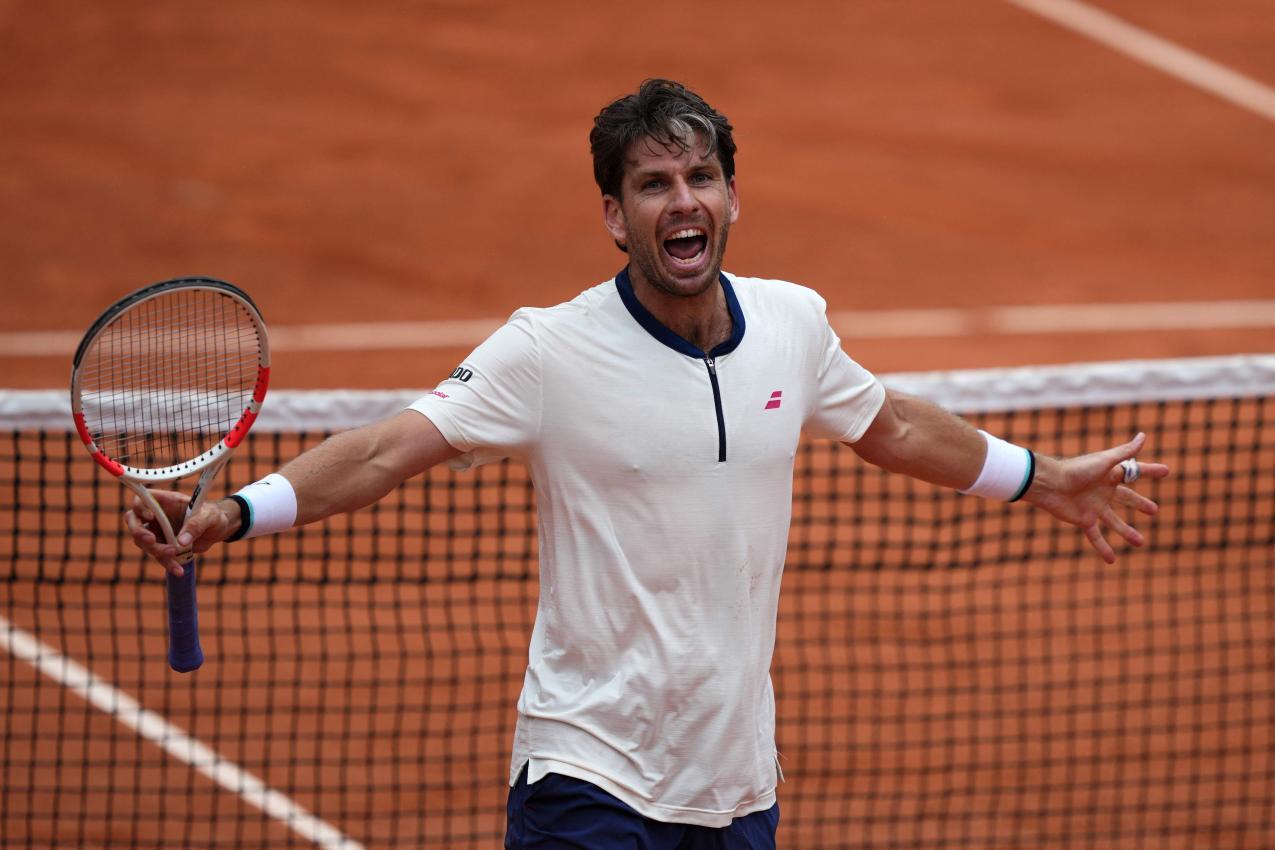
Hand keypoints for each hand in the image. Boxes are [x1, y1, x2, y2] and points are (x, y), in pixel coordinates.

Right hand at [122, 490, 240, 577]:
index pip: (142, 499)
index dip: (140, 507)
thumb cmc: (213, 515)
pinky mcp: (163, 546)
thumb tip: (181, 542)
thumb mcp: (208, 517)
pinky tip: (178, 570)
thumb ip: (195, 525)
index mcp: (166, 502)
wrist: (218, 529)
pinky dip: (167, 563)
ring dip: (156, 550)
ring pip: (144, 542)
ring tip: (175, 553)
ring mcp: (158, 531)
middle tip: (152, 540)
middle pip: (133, 521)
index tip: (151, 516)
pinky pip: (158, 556)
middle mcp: (157, 515)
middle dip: (139, 532)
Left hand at [1022, 432, 1168, 563]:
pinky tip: (1112, 560)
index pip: (1135, 473)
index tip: (1166, 471)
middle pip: (1126, 498)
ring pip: (1114, 521)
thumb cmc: (1076, 470)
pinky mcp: (1084, 519)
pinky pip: (1095, 536)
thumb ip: (1124, 452)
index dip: (1150, 471)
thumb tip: (1143, 436)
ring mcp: (1094, 506)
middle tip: (1153, 510)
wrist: (1049, 484)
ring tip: (1140, 542)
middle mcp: (1103, 491)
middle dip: (1139, 504)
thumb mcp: (1104, 461)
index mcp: (1109, 475)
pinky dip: (1103, 548)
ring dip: (1127, 532)